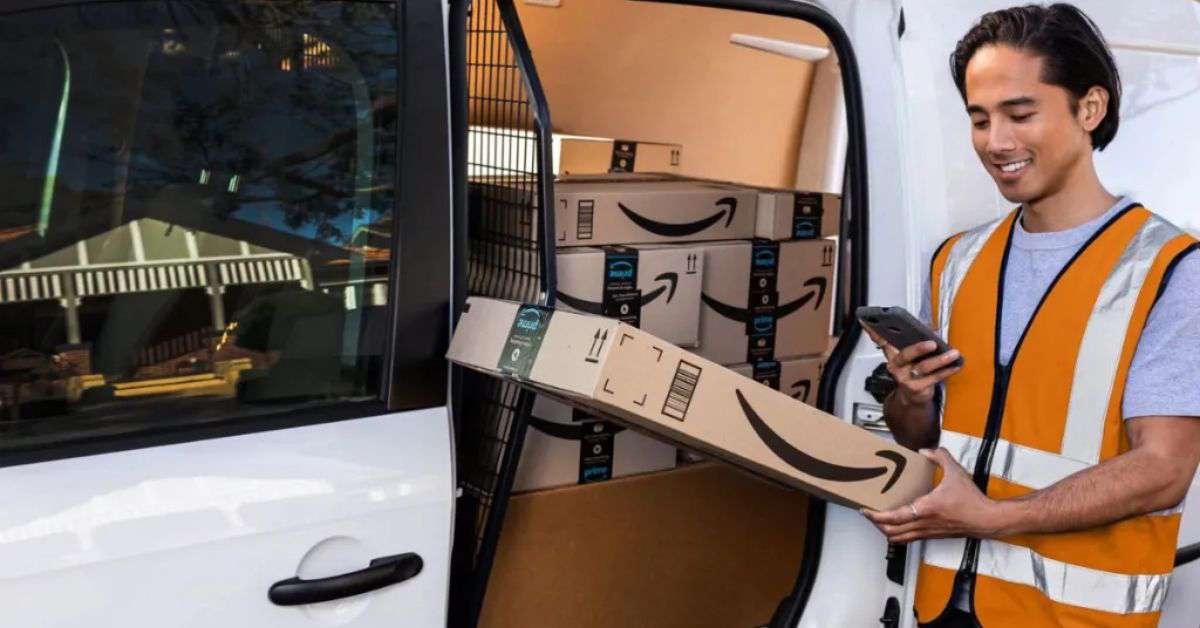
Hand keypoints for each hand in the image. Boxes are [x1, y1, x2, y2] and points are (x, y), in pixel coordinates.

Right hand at [861, 324, 960, 405]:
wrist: (913, 397)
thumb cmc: (912, 371)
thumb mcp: (910, 356)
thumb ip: (917, 340)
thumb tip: (933, 328)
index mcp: (893, 355)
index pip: (880, 341)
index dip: (872, 331)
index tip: (865, 320)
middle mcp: (897, 366)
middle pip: (905, 356)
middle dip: (918, 349)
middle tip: (932, 343)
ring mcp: (906, 378)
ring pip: (923, 368)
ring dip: (940, 360)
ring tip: (952, 353)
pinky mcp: (917, 388)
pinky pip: (934, 378)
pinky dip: (947, 371)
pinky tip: (956, 365)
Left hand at [862, 448, 1004, 542]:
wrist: (987, 519)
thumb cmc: (972, 500)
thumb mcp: (956, 471)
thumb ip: (940, 457)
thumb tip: (926, 451)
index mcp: (926, 508)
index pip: (894, 517)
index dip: (876, 516)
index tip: (865, 510)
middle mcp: (924, 523)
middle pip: (891, 532)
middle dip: (876, 524)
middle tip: (868, 514)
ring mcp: (928, 532)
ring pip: (899, 538)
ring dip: (886, 531)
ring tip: (879, 520)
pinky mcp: (933, 535)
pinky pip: (910, 538)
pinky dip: (899, 534)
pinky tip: (897, 525)